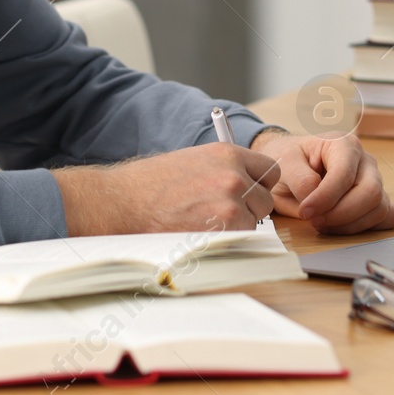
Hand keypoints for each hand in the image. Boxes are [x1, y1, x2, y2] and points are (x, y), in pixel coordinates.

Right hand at [54, 143, 280, 235]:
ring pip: (255, 223)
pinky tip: (200, 234)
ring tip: (204, 223)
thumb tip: (247, 183)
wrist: (124, 203)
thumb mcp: (193, 160)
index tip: (246, 192)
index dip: (258, 184)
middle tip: (218, 212)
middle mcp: (235, 175)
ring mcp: (231, 203)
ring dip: (237, 226)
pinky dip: (226, 241)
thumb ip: (224, 168)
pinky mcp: (225, 229)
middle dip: (249, 208)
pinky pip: (241, 240)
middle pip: (265, 200)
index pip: (270, 171)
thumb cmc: (151, 184)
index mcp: (228, 153)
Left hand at [248, 131, 393, 234]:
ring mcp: (375, 180)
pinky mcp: (378, 199)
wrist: (290, 167)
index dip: (326, 198)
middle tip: (315, 221)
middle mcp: (364, 161)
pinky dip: (369, 227)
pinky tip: (343, 226)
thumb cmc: (288, 161)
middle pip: (371, 193)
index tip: (306, 212)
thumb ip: (300, 180)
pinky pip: (389, 217)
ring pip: (379, 209)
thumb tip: (317, 201)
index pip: (345, 174)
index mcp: (343, 144)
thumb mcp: (283, 164)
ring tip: (322, 223)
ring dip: (349, 225)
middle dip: (341, 214)